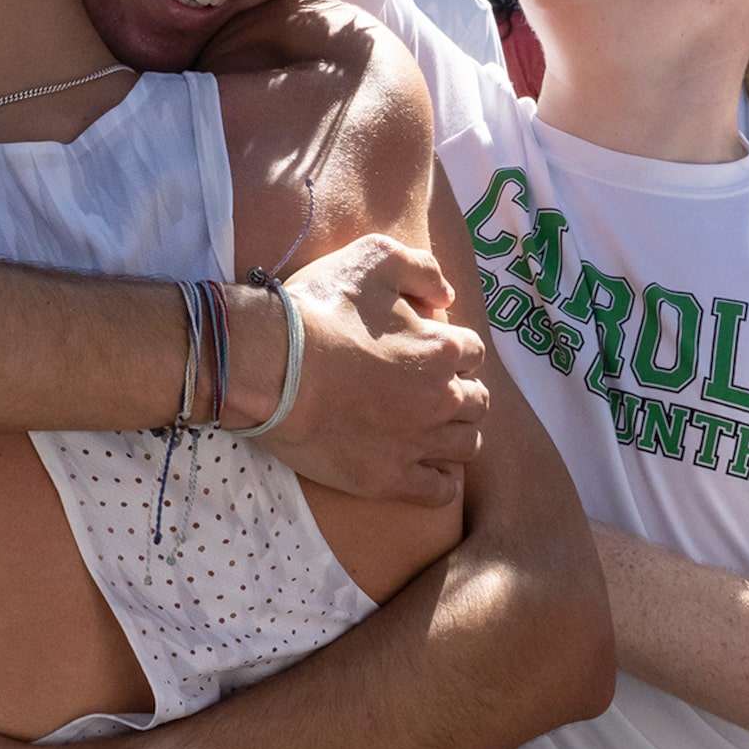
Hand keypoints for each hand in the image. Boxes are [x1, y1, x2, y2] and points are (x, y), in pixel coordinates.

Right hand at [251, 233, 486, 506]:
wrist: (271, 367)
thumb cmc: (318, 310)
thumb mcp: (373, 258)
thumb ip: (421, 268)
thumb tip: (446, 295)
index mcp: (442, 349)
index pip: (473, 352)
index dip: (452, 350)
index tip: (426, 352)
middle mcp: (441, 398)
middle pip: (477, 402)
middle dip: (460, 393)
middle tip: (427, 390)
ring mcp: (418, 442)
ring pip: (467, 445)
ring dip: (455, 434)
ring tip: (430, 428)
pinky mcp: (389, 477)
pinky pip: (440, 491)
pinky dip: (440, 481)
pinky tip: (425, 469)